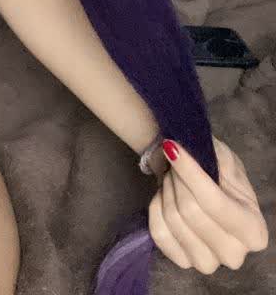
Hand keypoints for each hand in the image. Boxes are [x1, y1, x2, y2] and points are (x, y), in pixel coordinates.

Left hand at [149, 136, 268, 273]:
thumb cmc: (220, 175)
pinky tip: (162, 197)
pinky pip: (158, 233)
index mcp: (254, 231)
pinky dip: (155, 208)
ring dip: (166, 191)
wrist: (203, 192)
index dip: (190, 174)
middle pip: (191, 212)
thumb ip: (210, 157)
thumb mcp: (225, 159)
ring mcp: (208, 262)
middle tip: (175, 163)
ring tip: (171, 178)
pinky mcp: (183, 262)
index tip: (173, 147)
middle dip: (177, 180)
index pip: (215, 203)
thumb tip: (181, 153)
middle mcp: (235, 254)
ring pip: (173, 220)